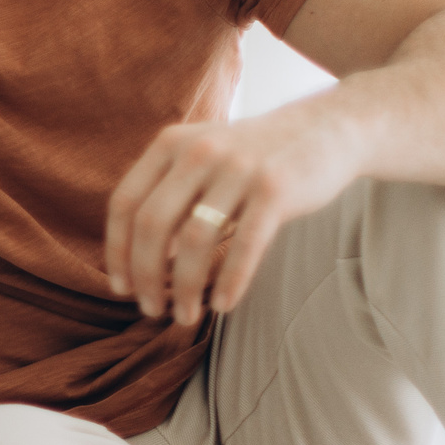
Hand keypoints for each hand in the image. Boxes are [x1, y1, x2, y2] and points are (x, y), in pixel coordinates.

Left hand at [104, 104, 368, 327]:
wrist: (327, 129)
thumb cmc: (254, 158)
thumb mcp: (203, 160)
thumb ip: (168, 198)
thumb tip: (138, 261)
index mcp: (170, 144)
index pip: (125, 204)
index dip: (117, 251)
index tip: (120, 288)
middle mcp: (199, 151)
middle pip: (152, 225)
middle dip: (146, 276)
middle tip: (151, 310)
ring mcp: (238, 168)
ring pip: (193, 240)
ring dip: (184, 287)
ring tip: (185, 316)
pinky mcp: (276, 188)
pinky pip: (244, 245)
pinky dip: (230, 281)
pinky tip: (223, 306)